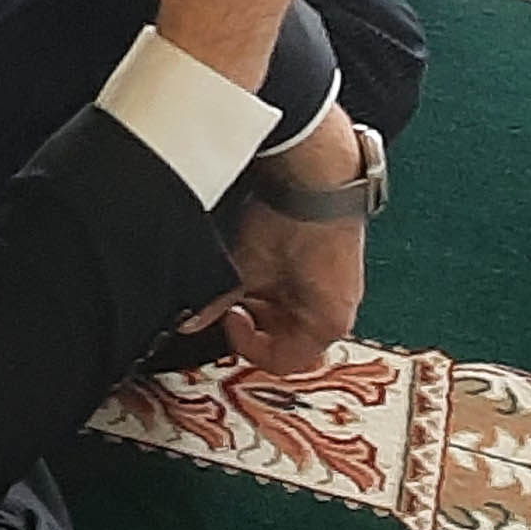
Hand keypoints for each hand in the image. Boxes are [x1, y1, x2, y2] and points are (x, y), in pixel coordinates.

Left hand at [193, 109, 371, 374]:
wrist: (320, 168)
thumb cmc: (298, 217)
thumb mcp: (247, 265)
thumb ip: (216, 300)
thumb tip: (190, 320)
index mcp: (329, 321)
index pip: (285, 361)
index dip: (247, 346)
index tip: (228, 320)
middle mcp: (340, 306)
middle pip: (288, 334)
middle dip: (254, 318)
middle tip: (230, 296)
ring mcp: (336, 281)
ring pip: (289, 306)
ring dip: (262, 295)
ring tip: (243, 267)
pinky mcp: (328, 256)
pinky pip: (297, 280)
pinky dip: (273, 273)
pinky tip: (256, 250)